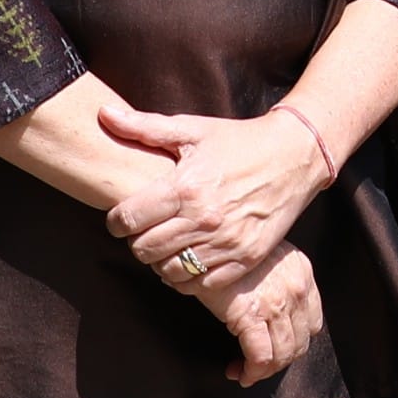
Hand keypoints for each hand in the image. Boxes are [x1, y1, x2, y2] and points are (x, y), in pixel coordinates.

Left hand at [103, 103, 336, 297]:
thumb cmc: (238, 141)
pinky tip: (190, 257)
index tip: (123, 217)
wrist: (294, 156)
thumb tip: (103, 113)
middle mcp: (204, 219)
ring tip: (167, 244)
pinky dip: (189, 276)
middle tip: (146, 230)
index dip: (116, 221)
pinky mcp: (245, 259)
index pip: (128, 220)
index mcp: (185, 187)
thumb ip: (144, 127)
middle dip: (137, 241)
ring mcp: (226, 243)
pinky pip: (201, 284)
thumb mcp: (192, 130)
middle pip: (144, 250)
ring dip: (161, 261)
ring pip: (169, 272)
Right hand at [210, 248, 328, 386]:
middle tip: (257, 366)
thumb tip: (272, 315)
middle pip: (299, 343)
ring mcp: (277, 303)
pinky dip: (251, 372)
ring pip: (282, 355)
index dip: (294, 343)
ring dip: (263, 371)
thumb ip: (277, 280)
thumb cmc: (227, 251)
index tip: (277, 350)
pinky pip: (260, 357)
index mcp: (302, 272)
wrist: (201, 243)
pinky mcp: (252, 315)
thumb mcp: (265, 257)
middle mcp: (296, 288)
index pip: (312, 323)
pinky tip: (239, 372)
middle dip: (278, 362)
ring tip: (245, 372)